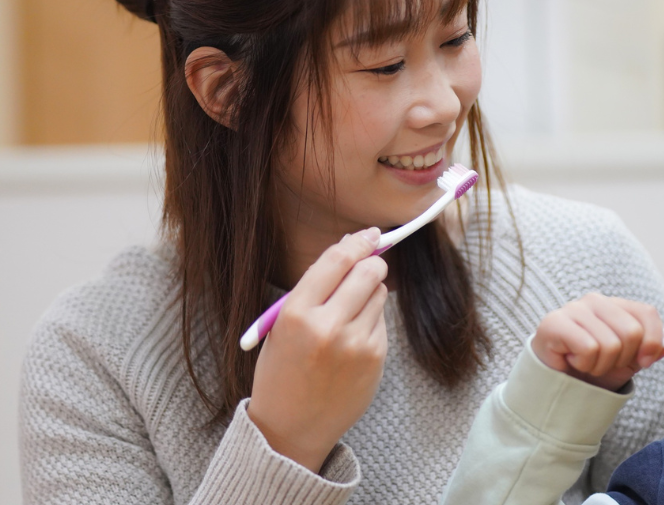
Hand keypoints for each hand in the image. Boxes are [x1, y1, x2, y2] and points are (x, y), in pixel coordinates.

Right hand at [247, 228, 388, 471]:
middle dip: (372, 262)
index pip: (336, 260)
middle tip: (370, 261)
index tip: (369, 234)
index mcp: (296, 314)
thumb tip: (352, 248)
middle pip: (368, 271)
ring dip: (370, 293)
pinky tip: (351, 341)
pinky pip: (381, 322)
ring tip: (348, 314)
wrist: (290, 428)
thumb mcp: (282, 326)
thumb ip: (315, 288)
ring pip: (379, 294)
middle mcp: (328, 327)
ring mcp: (355, 344)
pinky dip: (371, 322)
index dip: (357, 242)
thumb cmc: (283, 370)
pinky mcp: (375, 359)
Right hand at [531, 293, 663, 391]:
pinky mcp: (555, 322)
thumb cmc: (588, 367)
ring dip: (600, 365)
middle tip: (604, 363)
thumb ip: (647, 351)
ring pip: (610, 344)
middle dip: (622, 358)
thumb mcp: (625, 362)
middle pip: (632, 332)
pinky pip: (589, 348)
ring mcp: (574, 309)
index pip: (647, 313)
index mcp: (615, 306)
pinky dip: (584, 363)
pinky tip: (572, 360)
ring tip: (585, 362)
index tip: (645, 361)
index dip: (653, 340)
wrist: (554, 381)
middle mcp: (595, 301)